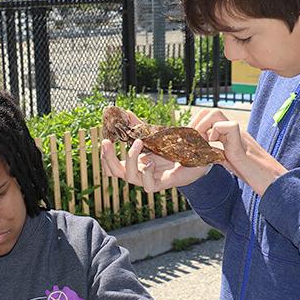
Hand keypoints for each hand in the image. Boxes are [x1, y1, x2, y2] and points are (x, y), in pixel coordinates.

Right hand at [100, 108, 214, 192]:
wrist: (196, 158)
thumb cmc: (173, 148)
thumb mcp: (153, 136)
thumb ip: (139, 127)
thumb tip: (125, 113)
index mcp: (134, 163)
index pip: (112, 166)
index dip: (105, 157)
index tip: (104, 140)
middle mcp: (138, 172)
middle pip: (115, 172)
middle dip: (108, 157)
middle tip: (106, 142)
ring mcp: (148, 180)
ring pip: (130, 177)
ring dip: (130, 158)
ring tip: (138, 142)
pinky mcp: (161, 184)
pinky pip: (148, 186)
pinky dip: (146, 173)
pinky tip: (150, 162)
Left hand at [190, 109, 287, 196]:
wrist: (272, 180)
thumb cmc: (254, 174)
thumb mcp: (230, 162)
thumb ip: (219, 155)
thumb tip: (204, 155)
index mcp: (228, 135)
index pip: (208, 120)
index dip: (195, 127)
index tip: (188, 142)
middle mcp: (233, 131)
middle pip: (209, 112)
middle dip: (195, 124)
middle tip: (191, 142)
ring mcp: (238, 135)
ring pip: (215, 114)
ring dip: (202, 127)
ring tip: (200, 144)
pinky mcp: (242, 143)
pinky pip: (229, 126)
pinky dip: (215, 133)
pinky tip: (212, 147)